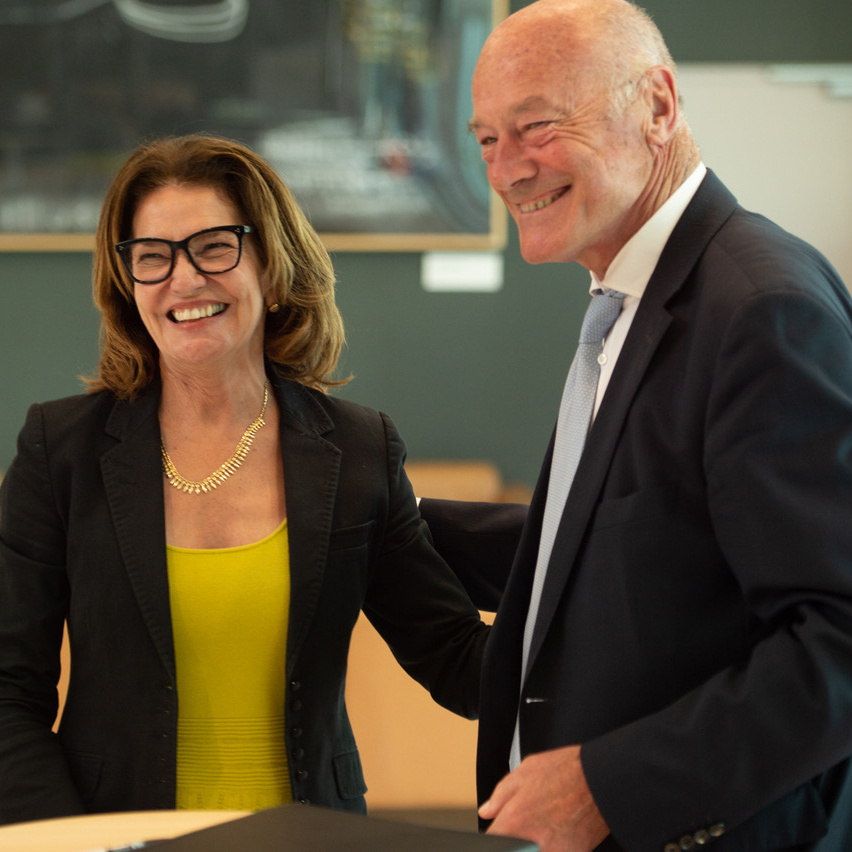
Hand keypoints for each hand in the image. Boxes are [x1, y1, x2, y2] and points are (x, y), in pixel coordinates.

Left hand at [478, 745, 609, 851]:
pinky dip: (555, 847)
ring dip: (534, 845)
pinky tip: (560, 831)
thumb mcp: (526, 770)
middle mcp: (532, 842)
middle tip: (530, 825)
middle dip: (515, 843)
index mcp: (515, 819)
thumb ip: (501, 794)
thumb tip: (487, 810)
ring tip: (547, 826)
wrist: (603, 779)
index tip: (500, 833)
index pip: (491, 842)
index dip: (495, 837)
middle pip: (513, 851)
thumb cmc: (568, 770)